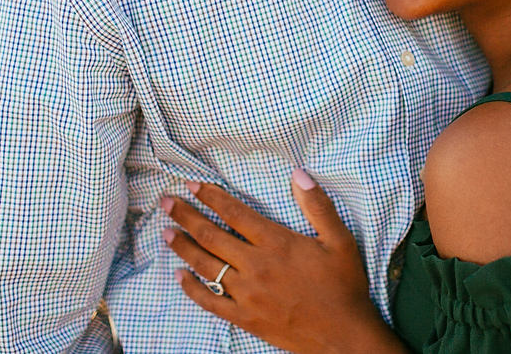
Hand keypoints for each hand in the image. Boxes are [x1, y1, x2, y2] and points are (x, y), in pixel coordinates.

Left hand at [161, 169, 406, 353]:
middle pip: (212, 235)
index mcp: (277, 243)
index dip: (210, 197)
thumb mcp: (340, 240)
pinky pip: (209, 301)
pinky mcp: (244, 317)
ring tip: (166, 232)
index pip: (235, 213)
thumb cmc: (344, 286)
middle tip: (166, 202)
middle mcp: (256, 266)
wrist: (344, 336)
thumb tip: (298, 174)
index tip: (191, 184)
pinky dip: (191, 288)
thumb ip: (318, 205)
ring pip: (205, 265)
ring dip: (183, 246)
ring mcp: (247, 294)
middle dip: (186, 216)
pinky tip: (179, 275)